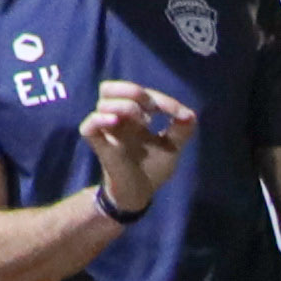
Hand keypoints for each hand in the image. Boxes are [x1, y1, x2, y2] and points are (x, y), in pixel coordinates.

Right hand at [81, 81, 191, 210]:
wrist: (140, 193)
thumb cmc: (152, 168)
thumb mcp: (171, 147)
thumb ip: (181, 130)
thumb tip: (190, 114)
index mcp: (132, 115)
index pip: (138, 93)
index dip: (160, 98)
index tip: (179, 114)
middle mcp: (116, 118)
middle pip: (109, 88)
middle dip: (132, 91)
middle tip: (150, 107)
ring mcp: (106, 130)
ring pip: (102, 103)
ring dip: (125, 106)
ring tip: (143, 123)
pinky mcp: (99, 145)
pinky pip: (89, 126)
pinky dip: (100, 120)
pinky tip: (116, 122)